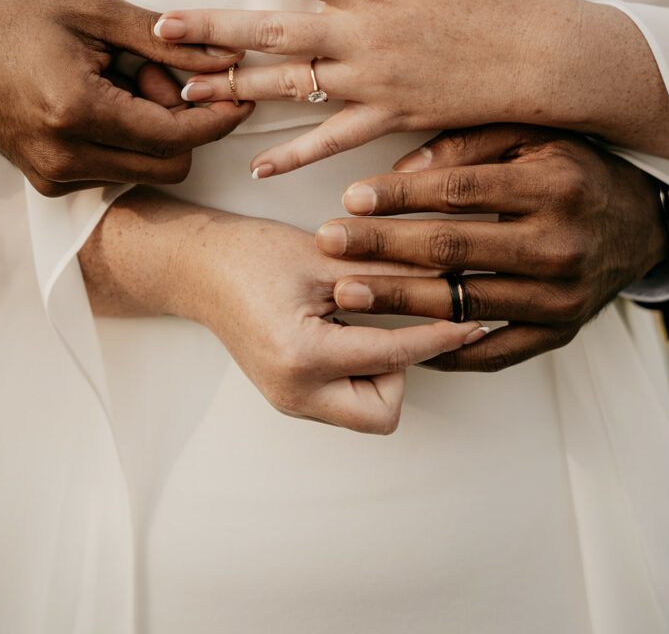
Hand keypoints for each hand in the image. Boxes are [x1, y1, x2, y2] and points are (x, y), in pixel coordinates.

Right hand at [0, 0, 251, 194]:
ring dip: (159, 132)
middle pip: (171, 165)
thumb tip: (227, 59)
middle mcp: (66, 157)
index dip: (218, 117)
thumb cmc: (15, 21)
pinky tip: (109, 100)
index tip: (240, 91)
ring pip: (148, 172)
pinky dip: (132, 141)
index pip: (176, 137)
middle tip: (162, 75)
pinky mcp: (52, 181)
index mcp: (76, 111)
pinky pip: (118, 171)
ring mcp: (56, 176)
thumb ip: (168, 41)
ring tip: (128, 82)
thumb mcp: (94, 12)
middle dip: (187, 123)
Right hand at [80, 191, 486, 432]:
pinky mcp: (288, 396)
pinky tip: (346, 328)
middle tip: (387, 320)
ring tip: (357, 317)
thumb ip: (388, 271)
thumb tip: (448, 274)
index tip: (473, 321)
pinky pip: (343, 399)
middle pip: (383, 412)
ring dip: (379, 371)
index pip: (395, 355)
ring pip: (364, 411)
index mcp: (303, 357)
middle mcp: (295, 393)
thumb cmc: (251, 254)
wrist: (195, 267)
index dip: (440, 335)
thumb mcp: (325, 255)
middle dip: (400, 370)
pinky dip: (359, 370)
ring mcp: (289, 401)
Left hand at [155, 0, 668, 175]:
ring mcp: (373, 79)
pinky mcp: (392, 115)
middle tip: (161, 30)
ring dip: (236, 86)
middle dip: (211, 29)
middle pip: (270, 31)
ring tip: (188, 89)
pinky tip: (260, 161)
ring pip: (290, 85)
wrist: (552, 60)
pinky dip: (296, 153)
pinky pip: (334, 138)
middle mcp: (362, 34)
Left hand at [313, 125, 667, 370]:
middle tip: (330, 244)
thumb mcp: (532, 138)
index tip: (351, 198)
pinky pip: (494, 350)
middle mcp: (559, 244)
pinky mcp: (559, 332)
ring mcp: (560, 296)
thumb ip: (467, 144)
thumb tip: (401, 171)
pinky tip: (400, 340)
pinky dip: (444, 350)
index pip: (458, 191)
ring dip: (398, 299)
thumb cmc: (575, 171)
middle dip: (382, 247)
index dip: (400, 197)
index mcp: (552, 186)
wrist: (640, 226)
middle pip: (452, 249)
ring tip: (347, 291)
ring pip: (463, 302)